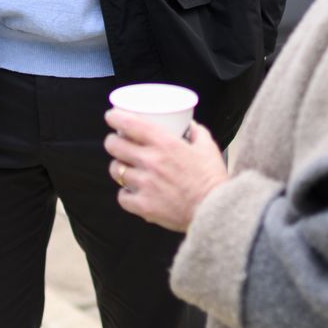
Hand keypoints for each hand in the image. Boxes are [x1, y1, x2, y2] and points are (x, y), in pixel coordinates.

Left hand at [104, 109, 227, 232]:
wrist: (215, 211)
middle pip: (114, 145)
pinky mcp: (143, 205)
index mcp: (164, 144)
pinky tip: (132, 192)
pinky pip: (122, 197)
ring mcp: (145, 184)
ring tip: (124, 168)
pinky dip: (125, 194)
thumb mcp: (207, 148)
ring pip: (115, 170)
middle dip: (112, 142)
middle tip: (117, 143)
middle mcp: (150, 161)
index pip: (129, 123)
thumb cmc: (212, 179)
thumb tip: (190, 124)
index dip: (114, 117)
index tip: (112, 116)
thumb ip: (197, 132)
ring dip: (118, 167)